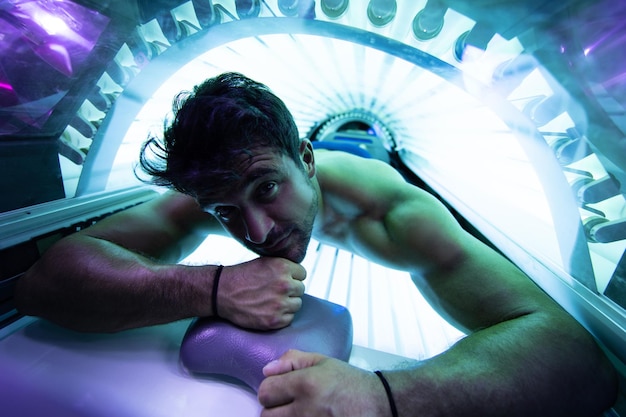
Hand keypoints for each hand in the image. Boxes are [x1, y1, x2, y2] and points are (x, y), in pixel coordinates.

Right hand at [218, 257, 305, 328]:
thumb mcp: (265, 262)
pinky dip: (281, 317)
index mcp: (283, 267)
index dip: (293, 277)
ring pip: (297, 305)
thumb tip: (298, 275)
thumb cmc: (242, 276)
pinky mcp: (274, 320)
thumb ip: (284, 268)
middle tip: (275, 292)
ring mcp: (280, 304)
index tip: (284, 280)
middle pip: (301, 289)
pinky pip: (289, 319)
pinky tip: (269, 311)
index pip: (302, 274)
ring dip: (287, 304)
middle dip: (290, 291)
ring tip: (272, 302)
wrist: (221, 292)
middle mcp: (285, 285)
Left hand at [258, 350, 387, 416]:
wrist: (378, 404)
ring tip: (301, 412)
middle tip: (289, 404)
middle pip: (266, 416)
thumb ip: (292, 361)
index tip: (280, 390)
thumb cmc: (350, 382)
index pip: (265, 391)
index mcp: (306, 384)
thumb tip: (266, 370)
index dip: (270, 389)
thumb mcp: (323, 362)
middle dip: (274, 409)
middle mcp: (306, 410)